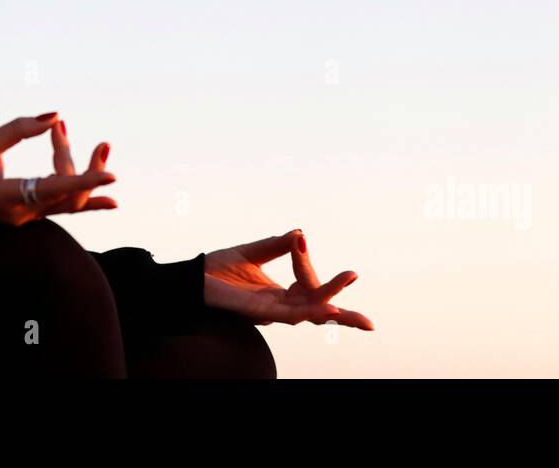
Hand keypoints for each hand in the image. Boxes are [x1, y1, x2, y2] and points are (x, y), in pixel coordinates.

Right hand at [0, 113, 116, 224]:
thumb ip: (18, 130)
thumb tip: (54, 117)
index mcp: (7, 196)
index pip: (54, 190)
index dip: (84, 182)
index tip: (112, 177)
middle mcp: (22, 213)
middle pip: (68, 196)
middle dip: (90, 170)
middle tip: (105, 144)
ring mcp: (27, 218)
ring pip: (66, 200)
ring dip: (85, 175)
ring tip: (102, 147)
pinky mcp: (29, 216)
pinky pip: (60, 205)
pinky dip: (79, 190)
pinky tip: (108, 197)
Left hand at [201, 229, 374, 329]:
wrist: (188, 278)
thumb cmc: (216, 270)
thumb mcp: (252, 252)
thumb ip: (277, 245)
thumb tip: (301, 234)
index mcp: (279, 294)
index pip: (309, 285)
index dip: (308, 264)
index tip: (301, 239)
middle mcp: (278, 306)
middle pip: (318, 312)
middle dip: (345, 317)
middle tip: (370, 325)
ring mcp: (269, 311)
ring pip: (307, 313)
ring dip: (329, 308)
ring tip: (349, 313)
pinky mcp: (257, 311)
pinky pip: (288, 314)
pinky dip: (308, 311)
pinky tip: (326, 309)